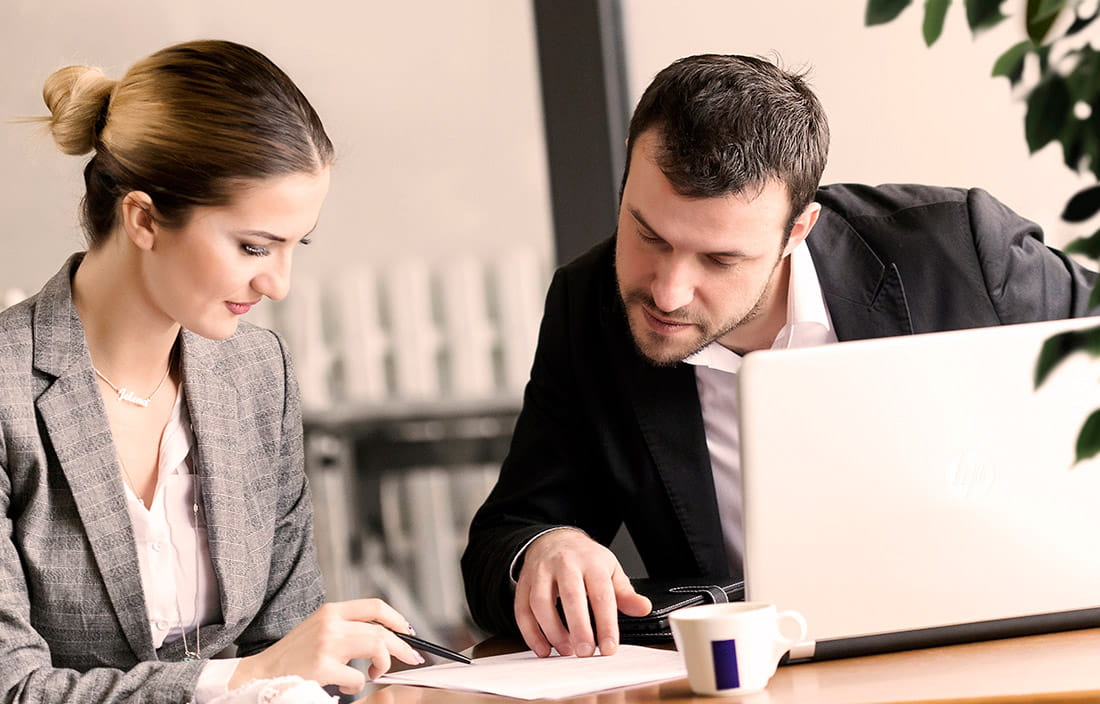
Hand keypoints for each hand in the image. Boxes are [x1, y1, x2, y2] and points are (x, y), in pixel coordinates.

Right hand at [230, 599, 424, 694]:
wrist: (261, 674)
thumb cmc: (293, 657)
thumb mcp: (320, 631)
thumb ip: (347, 629)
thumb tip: (383, 641)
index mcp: (330, 611)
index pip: (374, 607)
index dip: (397, 619)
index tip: (409, 631)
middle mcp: (330, 623)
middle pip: (380, 630)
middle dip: (402, 647)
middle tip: (412, 658)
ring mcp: (327, 643)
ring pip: (376, 648)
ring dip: (382, 664)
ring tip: (374, 673)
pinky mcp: (323, 665)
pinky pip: (357, 677)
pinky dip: (355, 685)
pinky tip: (342, 685)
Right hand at [514, 529, 650, 658]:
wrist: (554, 540)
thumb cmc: (585, 559)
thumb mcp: (610, 569)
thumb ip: (625, 593)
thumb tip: (643, 608)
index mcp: (591, 561)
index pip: (601, 593)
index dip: (606, 623)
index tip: (609, 647)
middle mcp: (564, 563)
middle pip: (570, 596)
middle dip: (578, 627)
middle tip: (585, 652)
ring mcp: (541, 572)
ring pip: (541, 602)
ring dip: (552, 631)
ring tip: (566, 651)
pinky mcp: (524, 582)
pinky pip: (522, 609)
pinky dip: (531, 633)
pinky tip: (543, 648)